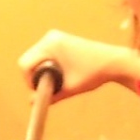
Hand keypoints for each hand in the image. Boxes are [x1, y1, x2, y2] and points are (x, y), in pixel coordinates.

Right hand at [17, 30, 139, 100]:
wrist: (113, 61)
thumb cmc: (94, 73)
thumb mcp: (69, 88)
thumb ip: (50, 96)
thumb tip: (31, 102)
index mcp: (51, 45)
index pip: (25, 65)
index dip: (29, 82)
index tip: (39, 91)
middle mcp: (50, 37)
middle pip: (28, 61)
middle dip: (34, 76)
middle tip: (47, 87)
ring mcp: (54, 37)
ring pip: (34, 58)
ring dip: (40, 71)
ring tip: (56, 80)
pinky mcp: (58, 40)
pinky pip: (42, 55)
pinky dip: (46, 66)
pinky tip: (58, 73)